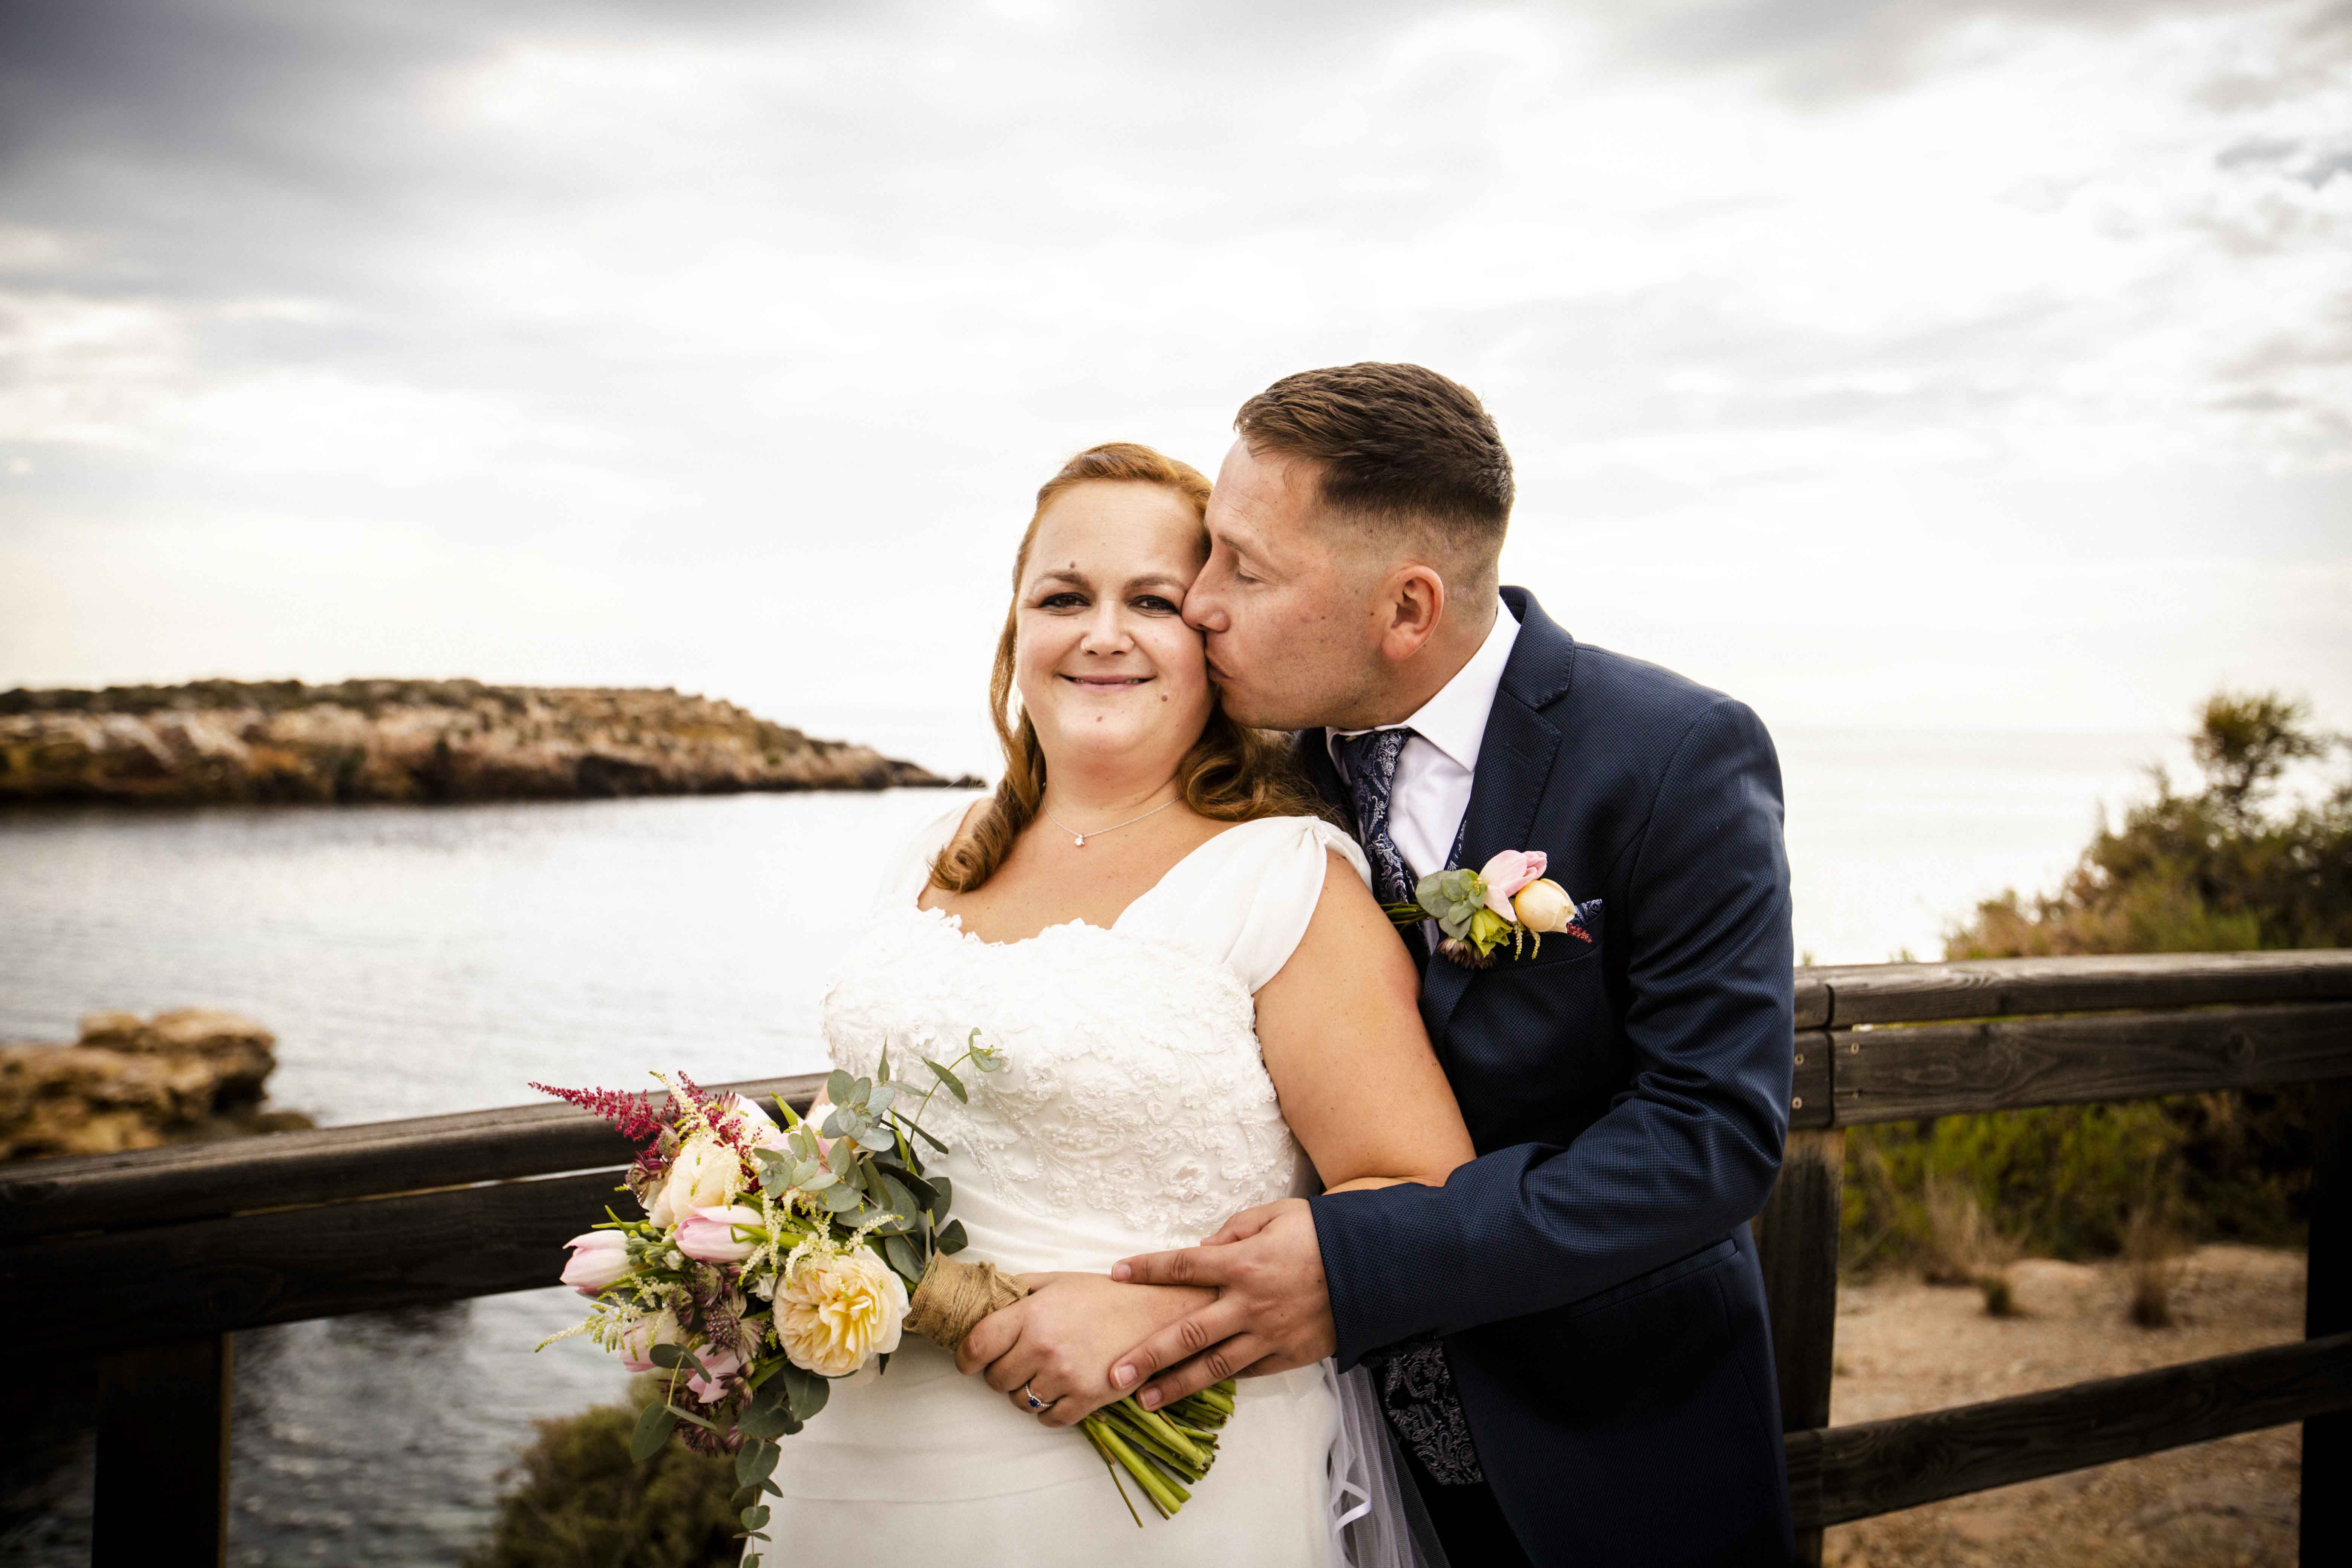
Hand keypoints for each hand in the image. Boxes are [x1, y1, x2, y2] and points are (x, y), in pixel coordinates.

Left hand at [953, 1272, 1213, 1427]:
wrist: (1155, 1314)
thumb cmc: (1105, 1296)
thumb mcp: (1059, 1280)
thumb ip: (1020, 1289)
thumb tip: (988, 1299)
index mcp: (1032, 1315)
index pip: (976, 1346)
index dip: (965, 1357)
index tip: (969, 1361)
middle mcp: (1044, 1348)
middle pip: (996, 1380)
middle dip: (1000, 1372)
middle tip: (1017, 1361)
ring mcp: (1065, 1378)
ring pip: (1021, 1402)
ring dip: (1025, 1391)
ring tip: (1044, 1373)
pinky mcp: (1086, 1400)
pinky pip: (1048, 1419)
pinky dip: (1048, 1409)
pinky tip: (1061, 1389)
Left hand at [1107, 1198, 1334, 1410]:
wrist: (1375, 1267)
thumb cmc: (1322, 1234)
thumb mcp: (1276, 1214)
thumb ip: (1234, 1229)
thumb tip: (1202, 1247)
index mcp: (1242, 1262)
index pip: (1182, 1266)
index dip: (1147, 1269)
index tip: (1116, 1273)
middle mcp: (1248, 1304)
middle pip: (1186, 1333)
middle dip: (1147, 1356)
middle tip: (1113, 1374)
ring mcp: (1268, 1335)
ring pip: (1212, 1366)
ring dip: (1174, 1386)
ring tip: (1144, 1401)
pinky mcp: (1288, 1356)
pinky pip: (1248, 1371)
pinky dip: (1221, 1380)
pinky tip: (1196, 1389)